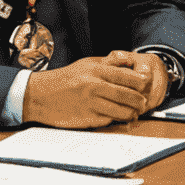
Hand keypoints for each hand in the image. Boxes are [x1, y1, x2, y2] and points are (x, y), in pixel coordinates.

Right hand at [22, 53, 163, 126]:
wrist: (40, 95)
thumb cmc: (65, 79)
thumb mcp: (86, 64)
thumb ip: (109, 64)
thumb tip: (130, 63)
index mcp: (96, 71)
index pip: (129, 77)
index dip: (142, 84)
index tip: (145, 87)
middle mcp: (95, 86)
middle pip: (130, 96)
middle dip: (141, 101)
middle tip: (143, 102)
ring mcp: (91, 104)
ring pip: (123, 111)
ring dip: (132, 113)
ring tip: (133, 112)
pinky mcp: (87, 119)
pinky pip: (110, 120)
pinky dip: (117, 119)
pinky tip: (118, 117)